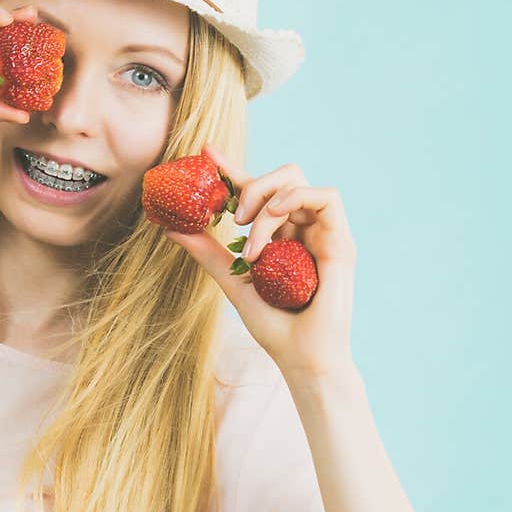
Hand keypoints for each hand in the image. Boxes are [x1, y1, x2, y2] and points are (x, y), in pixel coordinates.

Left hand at [163, 145, 357, 379]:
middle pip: (281, 175)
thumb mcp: (233, 281)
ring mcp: (323, 232)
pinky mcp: (341, 239)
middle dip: (250, 184)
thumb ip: (208, 253)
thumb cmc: (274, 326)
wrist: (302, 357)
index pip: (257, 190)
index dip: (233, 169)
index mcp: (280, 234)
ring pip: (296, 180)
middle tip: (233, 217)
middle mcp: (302, 228)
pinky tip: (273, 223)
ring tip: (251, 239)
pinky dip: (294, 200)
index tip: (205, 153)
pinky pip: (326, 196)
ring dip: (266, 202)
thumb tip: (170, 227)